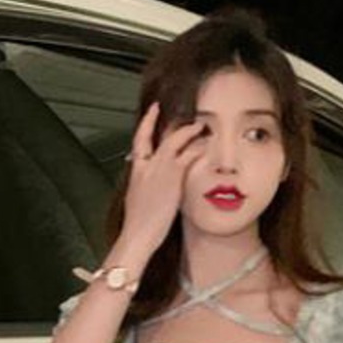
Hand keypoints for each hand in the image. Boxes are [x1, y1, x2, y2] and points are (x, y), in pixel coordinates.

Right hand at [119, 103, 208, 256]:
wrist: (137, 234)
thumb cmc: (138, 227)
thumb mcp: (137, 204)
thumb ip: (145, 191)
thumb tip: (150, 194)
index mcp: (136, 173)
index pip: (139, 141)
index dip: (146, 124)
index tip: (152, 112)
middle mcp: (146, 166)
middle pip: (154, 134)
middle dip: (162, 119)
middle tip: (171, 108)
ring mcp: (159, 169)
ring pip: (174, 139)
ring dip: (188, 130)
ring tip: (199, 125)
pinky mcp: (172, 176)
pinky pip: (188, 154)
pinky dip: (197, 146)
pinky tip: (205, 144)